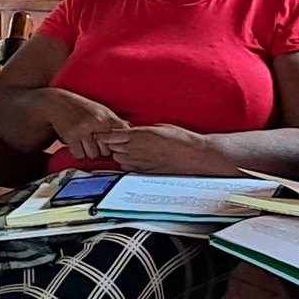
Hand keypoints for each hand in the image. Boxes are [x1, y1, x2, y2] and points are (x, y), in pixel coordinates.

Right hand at [43, 89, 129, 160]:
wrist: (59, 103)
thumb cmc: (85, 108)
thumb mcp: (103, 111)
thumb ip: (116, 122)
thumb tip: (132, 132)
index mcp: (108, 117)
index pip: (121, 137)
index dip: (119, 144)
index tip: (114, 145)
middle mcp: (97, 123)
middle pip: (107, 150)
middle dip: (102, 150)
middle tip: (97, 145)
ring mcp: (83, 130)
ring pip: (93, 154)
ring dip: (90, 152)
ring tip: (87, 144)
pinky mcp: (71, 135)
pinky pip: (79, 154)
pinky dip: (79, 153)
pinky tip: (78, 145)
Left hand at [94, 124, 210, 173]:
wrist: (194, 156)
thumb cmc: (181, 139)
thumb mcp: (159, 127)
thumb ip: (141, 130)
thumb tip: (132, 131)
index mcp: (138, 135)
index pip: (109, 136)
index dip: (104, 134)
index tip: (105, 133)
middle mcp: (135, 150)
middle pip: (111, 148)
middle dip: (113, 143)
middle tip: (120, 140)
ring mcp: (139, 162)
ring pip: (118, 158)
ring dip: (120, 153)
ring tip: (130, 149)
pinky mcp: (144, 171)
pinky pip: (127, 167)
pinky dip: (128, 162)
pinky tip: (137, 158)